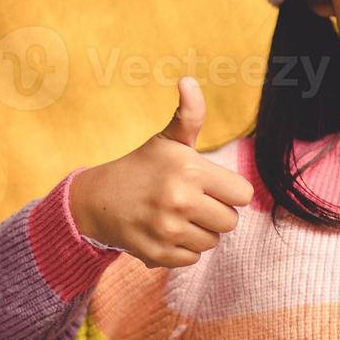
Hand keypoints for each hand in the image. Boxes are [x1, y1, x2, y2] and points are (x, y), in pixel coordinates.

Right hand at [69, 76, 254, 268]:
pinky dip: (182, 249)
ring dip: (200, 232)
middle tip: (191, 201)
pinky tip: (165, 232)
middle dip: (215, 212)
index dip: (228, 190)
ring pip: (212, 242)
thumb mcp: (167, 140)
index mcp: (189, 170)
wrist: (97, 200)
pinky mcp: (157, 254)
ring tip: (177, 216)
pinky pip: (192, 259)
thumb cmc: (142, 167)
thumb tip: (188, 80)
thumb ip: (189, 114)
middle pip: (230, 221)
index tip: (208, 185)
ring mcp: (167, 230)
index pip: (242, 194)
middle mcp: (180, 201)